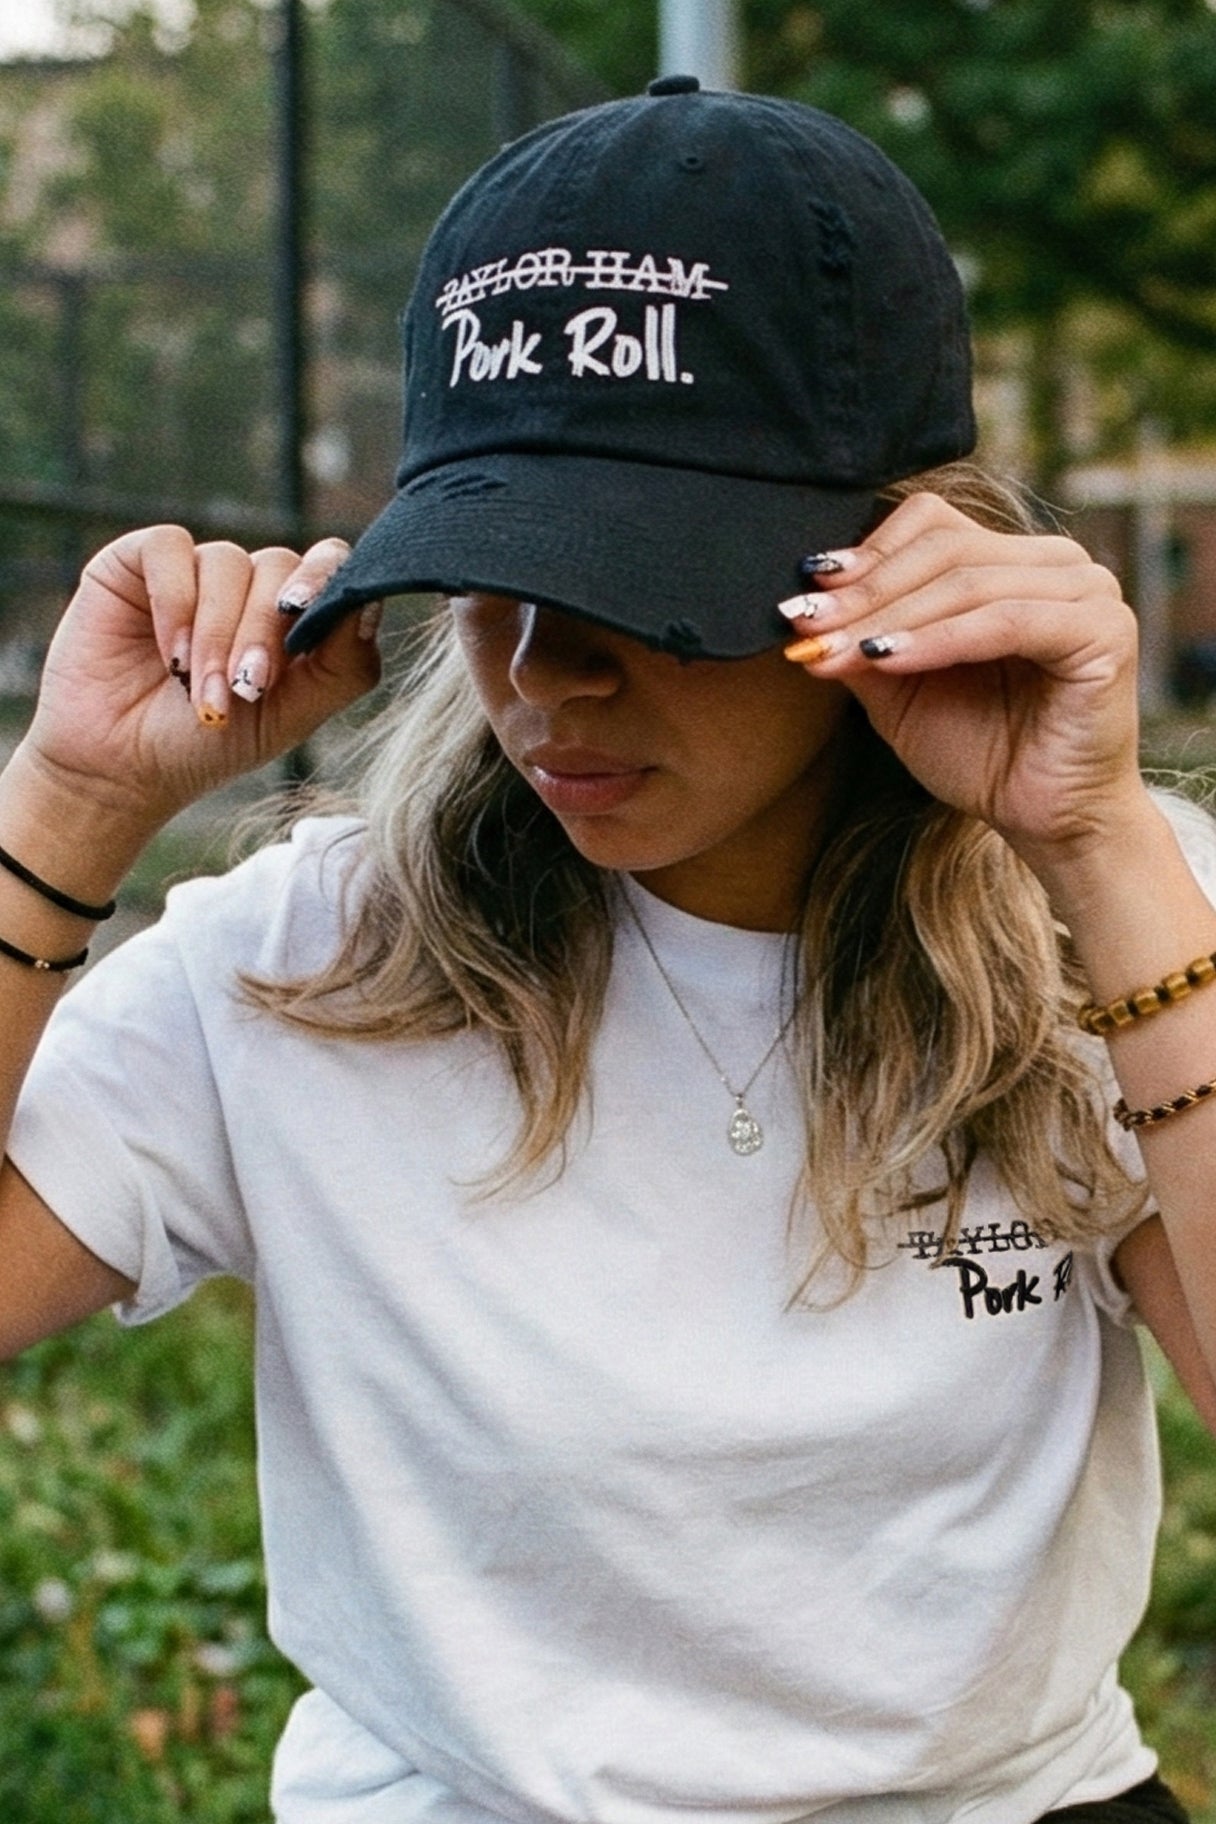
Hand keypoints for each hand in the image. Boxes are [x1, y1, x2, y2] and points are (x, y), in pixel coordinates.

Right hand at [19, 525, 380, 832]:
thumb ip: (343, 667)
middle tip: (246, 688)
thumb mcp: (289, 717)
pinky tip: (169, 654)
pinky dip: (176, 601)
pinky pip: (171, 548)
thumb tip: (370, 605)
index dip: (327, 582)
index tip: (304, 616)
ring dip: (218, 634)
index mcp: (293, 617)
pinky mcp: (137, 562)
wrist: (120, 770)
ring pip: (229, 563)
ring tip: (200, 692)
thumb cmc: (207, 746)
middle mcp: (249, 586)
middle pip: (282, 567)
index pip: (330, 568)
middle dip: (264, 632)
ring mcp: (195, 570)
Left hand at [783, 492, 1146, 865]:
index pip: (932, 524)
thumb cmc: (983, 754)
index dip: (867, 555)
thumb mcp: (901, 689)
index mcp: (1014, 562)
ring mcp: (1087, 590)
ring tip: (836, 649)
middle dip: (866, 592)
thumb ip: (863, 640)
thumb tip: (805, 609)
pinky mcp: (1103, 630)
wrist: (1046, 821)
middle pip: (945, 548)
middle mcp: (1057, 563)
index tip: (805, 597)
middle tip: (808, 624)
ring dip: (891, 616)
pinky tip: (888, 657)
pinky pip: (1006, 622)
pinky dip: (939, 639)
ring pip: (969, 583)